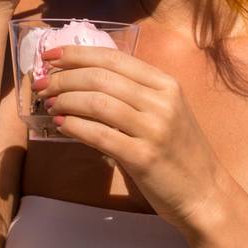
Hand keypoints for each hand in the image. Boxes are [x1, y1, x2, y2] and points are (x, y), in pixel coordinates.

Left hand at [34, 43, 224, 238]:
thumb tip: (81, 80)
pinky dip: (75, 126)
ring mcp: (154, 129)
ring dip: (66, 100)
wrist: (205, 194)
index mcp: (165, 84)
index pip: (113, 58)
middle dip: (63, 78)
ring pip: (97, 102)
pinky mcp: (143, 157)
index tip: (50, 57)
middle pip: (100, 77)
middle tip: (43, 85)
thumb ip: (132, 94)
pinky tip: (62, 125)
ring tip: (51, 105)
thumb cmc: (178, 152)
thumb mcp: (164, 112)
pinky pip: (99, 134)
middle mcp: (162, 102)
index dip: (76, 54)